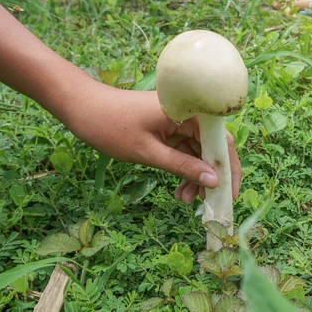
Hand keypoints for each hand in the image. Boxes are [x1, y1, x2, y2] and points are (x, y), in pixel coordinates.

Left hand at [60, 79, 241, 202]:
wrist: (83, 108)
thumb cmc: (112, 127)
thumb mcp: (149, 152)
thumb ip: (182, 166)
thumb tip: (214, 182)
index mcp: (189, 112)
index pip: (222, 141)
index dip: (228, 169)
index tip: (228, 195)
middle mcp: (189, 113)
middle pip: (213, 147)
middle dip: (210, 177)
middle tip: (206, 204)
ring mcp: (179, 119)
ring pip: (199, 151)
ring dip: (195, 176)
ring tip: (185, 200)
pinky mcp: (169, 126)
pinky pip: (185, 149)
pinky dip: (184, 168)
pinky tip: (179, 189)